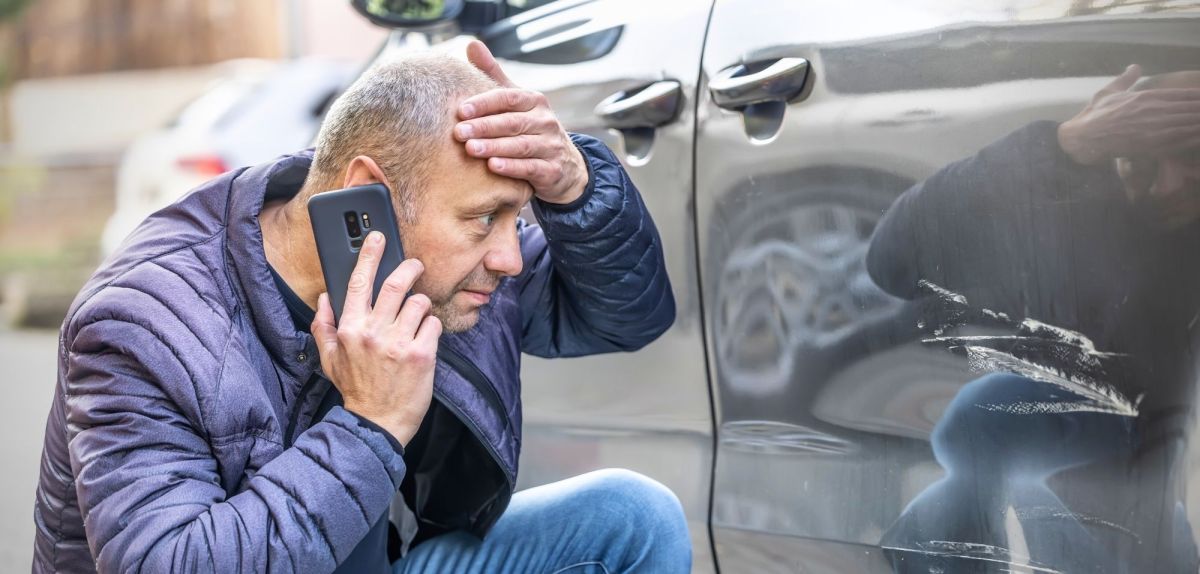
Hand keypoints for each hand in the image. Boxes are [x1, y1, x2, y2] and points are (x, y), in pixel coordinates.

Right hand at [311, 231, 441, 445]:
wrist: (378, 423)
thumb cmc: (356, 390)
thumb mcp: (330, 359)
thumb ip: (324, 326)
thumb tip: (324, 298)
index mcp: (350, 329)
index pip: (358, 282)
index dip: (369, 255)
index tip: (378, 238)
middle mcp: (374, 332)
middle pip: (395, 284)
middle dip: (409, 268)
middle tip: (415, 266)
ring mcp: (399, 343)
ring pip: (419, 303)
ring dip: (421, 305)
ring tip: (417, 318)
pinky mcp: (422, 354)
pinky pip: (434, 325)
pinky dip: (432, 328)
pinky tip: (424, 340)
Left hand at [455, 40, 589, 204]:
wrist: (564, 166)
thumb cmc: (530, 129)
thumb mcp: (515, 102)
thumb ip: (493, 74)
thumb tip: (471, 44)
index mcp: (535, 101)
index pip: (509, 98)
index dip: (484, 103)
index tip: (460, 110)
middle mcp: (546, 121)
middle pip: (512, 122)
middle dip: (484, 127)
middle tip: (459, 132)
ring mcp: (551, 146)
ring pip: (521, 145)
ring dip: (494, 147)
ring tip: (470, 149)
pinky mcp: (552, 170)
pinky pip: (531, 168)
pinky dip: (512, 167)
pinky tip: (493, 166)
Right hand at [1057, 64, 1199, 164]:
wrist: (1082, 137)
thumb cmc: (1093, 115)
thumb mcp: (1108, 91)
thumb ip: (1125, 79)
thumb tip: (1134, 66)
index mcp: (1147, 96)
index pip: (1183, 95)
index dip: (1198, 97)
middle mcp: (1154, 110)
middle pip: (1190, 109)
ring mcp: (1154, 128)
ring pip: (1188, 124)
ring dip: (1199, 122)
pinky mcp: (1151, 145)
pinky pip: (1179, 141)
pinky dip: (1192, 138)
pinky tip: (1199, 138)